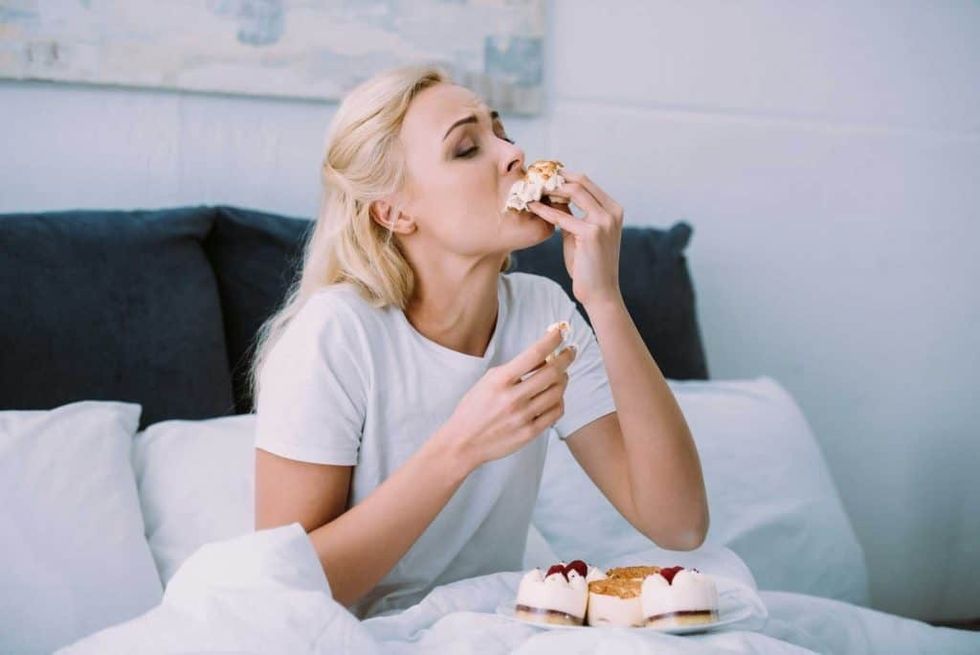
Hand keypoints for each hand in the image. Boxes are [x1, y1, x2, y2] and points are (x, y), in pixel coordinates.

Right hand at [439, 326, 576, 469]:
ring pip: (557, 391)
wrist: (464, 442)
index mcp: (500, 380)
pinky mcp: (530, 432)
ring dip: (563, 378)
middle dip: (566, 357)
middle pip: (552, 372)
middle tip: (570, 351)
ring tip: (561, 374)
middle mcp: (512, 398)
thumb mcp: (488, 381)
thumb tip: (544, 356)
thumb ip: (514, 369)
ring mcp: (523, 417)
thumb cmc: (475, 408)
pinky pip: (556, 412)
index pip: (534, 354)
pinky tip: (555, 396)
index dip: (552, 340)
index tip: (561, 332)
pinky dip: (559, 400)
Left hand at [527, 171, 623, 307]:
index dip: (563, 175)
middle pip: (581, 181)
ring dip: (550, 188)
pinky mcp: (592, 233)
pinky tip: (531, 206)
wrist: (600, 292)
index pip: (586, 182)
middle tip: (535, 178)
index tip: (544, 175)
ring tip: (532, 188)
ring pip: (574, 191)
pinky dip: (545, 210)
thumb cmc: (588, 265)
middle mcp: (612, 211)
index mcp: (613, 209)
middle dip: (556, 177)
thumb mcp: (581, 234)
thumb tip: (554, 197)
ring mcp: (604, 221)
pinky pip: (562, 216)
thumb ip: (572, 215)